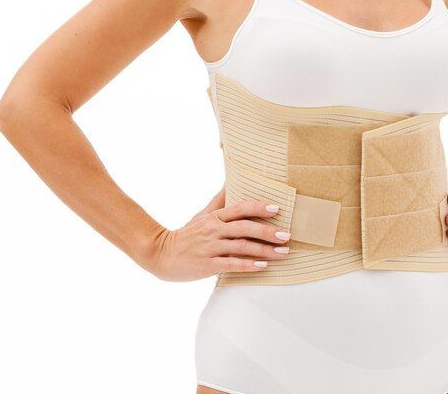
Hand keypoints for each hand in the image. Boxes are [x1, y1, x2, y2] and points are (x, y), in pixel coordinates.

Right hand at [148, 188, 291, 281]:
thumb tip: (230, 181)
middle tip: (287, 235)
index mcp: (214, 217)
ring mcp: (210, 247)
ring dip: (264, 249)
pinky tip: (262, 266)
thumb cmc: (186, 235)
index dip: (258, 207)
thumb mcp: (202, 215)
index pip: (239, 209)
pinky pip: (230, 264)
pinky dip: (247, 265)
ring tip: (282, 252)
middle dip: (267, 231)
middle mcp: (213, 230)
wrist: (160, 254)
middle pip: (244, 227)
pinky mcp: (207, 265)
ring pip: (241, 247)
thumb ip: (218, 201)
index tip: (277, 208)